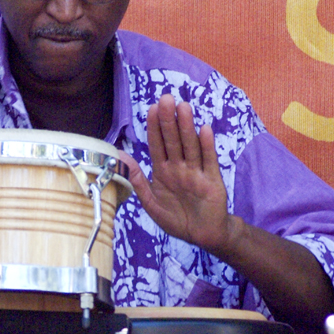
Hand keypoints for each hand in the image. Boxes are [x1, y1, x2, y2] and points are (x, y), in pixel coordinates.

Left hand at [120, 94, 234, 254]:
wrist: (203, 235)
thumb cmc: (177, 219)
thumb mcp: (151, 203)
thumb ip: (137, 181)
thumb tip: (121, 157)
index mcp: (163, 171)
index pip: (157, 144)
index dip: (154, 127)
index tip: (150, 108)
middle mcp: (179, 167)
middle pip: (173, 140)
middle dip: (168, 120)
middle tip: (166, 98)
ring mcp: (196, 172)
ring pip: (190, 145)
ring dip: (187, 126)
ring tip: (183, 107)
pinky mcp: (212, 180)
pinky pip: (209, 161)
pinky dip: (207, 146)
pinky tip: (204, 129)